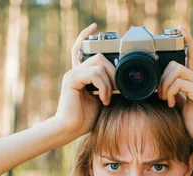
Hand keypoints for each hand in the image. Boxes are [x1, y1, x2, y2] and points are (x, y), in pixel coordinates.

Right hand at [53, 23, 116, 138]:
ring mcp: (72, 74)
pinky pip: (93, 74)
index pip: (81, 48)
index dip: (86, 35)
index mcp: (81, 74)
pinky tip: (104, 99)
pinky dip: (103, 87)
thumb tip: (122, 82)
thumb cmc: (85, 118)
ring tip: (109, 97)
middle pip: (98, 56)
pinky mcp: (71, 80)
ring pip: (98, 65)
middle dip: (113, 71)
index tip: (94, 28)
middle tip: (117, 89)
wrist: (70, 129)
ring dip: (109, 82)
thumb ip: (107, 87)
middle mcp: (75, 71)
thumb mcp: (101, 99)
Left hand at [157, 26, 192, 143]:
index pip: (191, 55)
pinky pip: (179, 83)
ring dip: (165, 86)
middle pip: (175, 64)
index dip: (187, 40)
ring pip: (176, 70)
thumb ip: (174, 97)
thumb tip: (163, 91)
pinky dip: (170, 92)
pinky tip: (171, 103)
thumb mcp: (181, 108)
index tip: (180, 28)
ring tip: (165, 100)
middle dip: (162, 78)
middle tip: (160, 95)